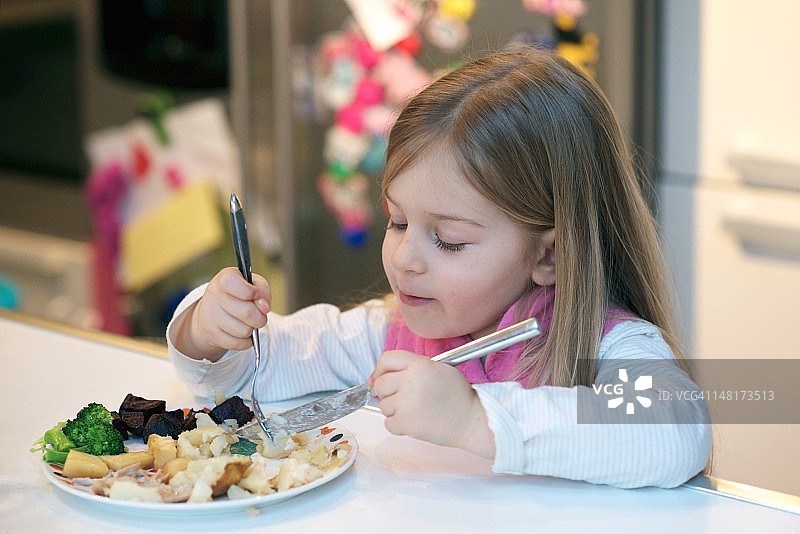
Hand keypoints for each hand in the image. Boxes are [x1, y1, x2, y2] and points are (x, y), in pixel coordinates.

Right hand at [172, 267, 270, 359]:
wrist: (213, 311)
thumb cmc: (238, 295)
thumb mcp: (252, 284)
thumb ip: (262, 290)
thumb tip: (264, 307)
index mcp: (224, 279)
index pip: (234, 283)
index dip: (250, 292)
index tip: (256, 295)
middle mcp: (214, 295)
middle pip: (247, 312)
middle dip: (260, 317)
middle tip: (260, 316)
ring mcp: (210, 316)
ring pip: (244, 330)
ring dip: (252, 329)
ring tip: (248, 323)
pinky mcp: (211, 334)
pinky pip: (238, 344)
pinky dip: (246, 341)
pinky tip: (242, 333)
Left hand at [369, 350, 495, 458]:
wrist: (472, 420)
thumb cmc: (458, 396)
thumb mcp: (439, 368)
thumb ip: (412, 366)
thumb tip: (376, 377)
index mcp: (420, 365)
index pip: (387, 359)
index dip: (380, 369)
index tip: (380, 377)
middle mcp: (411, 381)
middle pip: (380, 384)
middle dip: (388, 392)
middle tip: (404, 398)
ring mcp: (407, 403)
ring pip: (383, 405)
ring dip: (395, 410)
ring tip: (416, 410)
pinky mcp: (406, 423)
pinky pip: (388, 423)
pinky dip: (399, 426)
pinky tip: (416, 421)